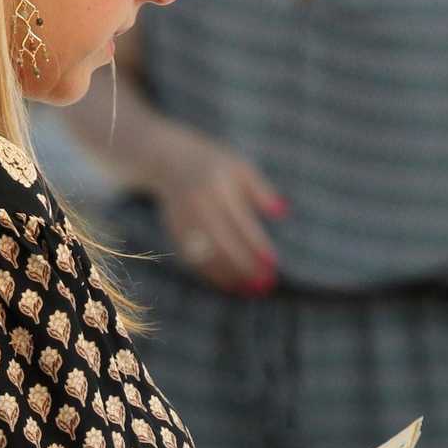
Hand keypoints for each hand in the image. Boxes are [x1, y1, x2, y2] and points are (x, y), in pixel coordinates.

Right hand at [153, 138, 286, 293]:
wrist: (165, 158)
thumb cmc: (212, 163)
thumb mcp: (238, 167)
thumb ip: (260, 190)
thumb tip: (282, 212)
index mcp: (218, 185)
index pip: (241, 223)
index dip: (256, 246)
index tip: (273, 266)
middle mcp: (198, 203)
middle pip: (223, 243)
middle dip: (245, 267)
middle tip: (264, 285)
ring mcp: (182, 219)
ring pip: (206, 254)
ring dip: (228, 275)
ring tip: (249, 289)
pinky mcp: (173, 230)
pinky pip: (192, 258)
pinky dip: (210, 273)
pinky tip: (228, 283)